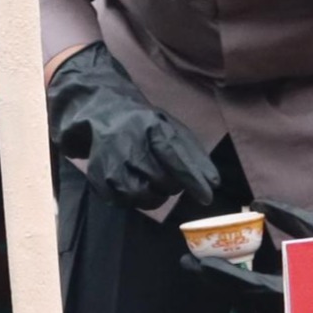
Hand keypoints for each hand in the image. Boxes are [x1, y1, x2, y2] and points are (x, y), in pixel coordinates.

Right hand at [43, 47, 219, 217]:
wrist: (102, 111)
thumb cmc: (144, 124)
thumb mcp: (171, 128)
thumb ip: (194, 153)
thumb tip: (214, 181)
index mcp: (151, 126)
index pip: (175, 158)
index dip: (192, 180)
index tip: (207, 197)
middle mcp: (129, 142)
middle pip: (161, 181)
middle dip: (172, 185)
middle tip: (169, 178)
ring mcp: (111, 161)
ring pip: (142, 196)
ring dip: (154, 195)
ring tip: (153, 182)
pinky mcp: (98, 176)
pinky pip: (122, 201)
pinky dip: (134, 198)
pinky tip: (135, 183)